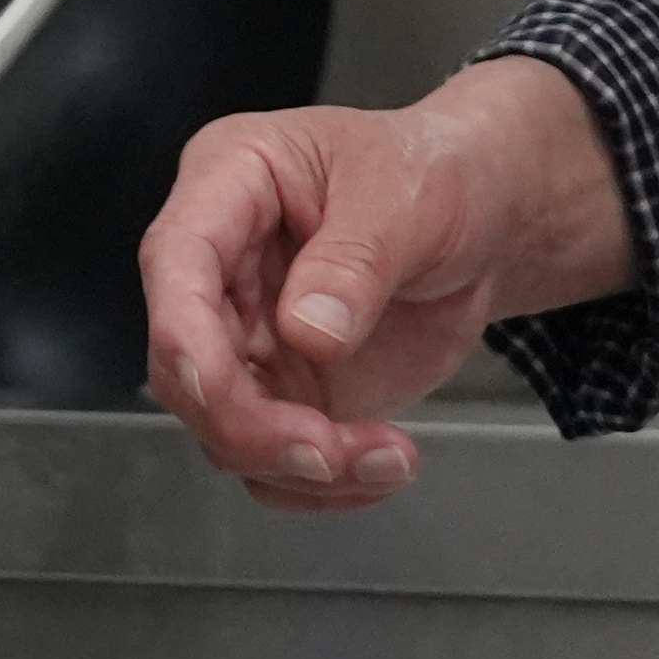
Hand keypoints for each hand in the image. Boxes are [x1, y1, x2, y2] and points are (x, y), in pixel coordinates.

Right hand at [136, 60, 634, 513]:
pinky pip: (275, 459)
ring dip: (300, 467)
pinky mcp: (285, 392)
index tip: (229, 399)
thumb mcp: (407, 196)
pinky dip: (325, 485)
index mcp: (229, 183)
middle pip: (185, 365)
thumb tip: (308, 333)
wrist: (483, 220)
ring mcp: (249, 337)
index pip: (175, 263)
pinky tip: (387, 464)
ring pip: (224, 428)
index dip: (185, 338)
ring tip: (393, 457)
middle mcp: (220, 267)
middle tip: (333, 454)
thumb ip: (357, 259)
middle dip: (252, 427)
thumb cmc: (434, 173)